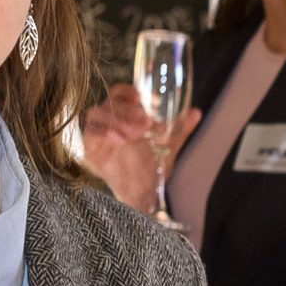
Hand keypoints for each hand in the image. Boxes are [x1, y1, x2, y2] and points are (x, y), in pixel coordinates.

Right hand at [78, 90, 195, 214]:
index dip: (127, 92)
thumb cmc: (150, 165)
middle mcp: (109, 120)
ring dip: (116, 121)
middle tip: (145, 124)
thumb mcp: (169, 146)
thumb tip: (196, 113)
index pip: (120, 94)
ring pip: (97, 114)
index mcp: (125, 114)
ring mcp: (97, 133)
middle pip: (110, 103)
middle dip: (128, 111)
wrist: (140, 193)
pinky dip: (102, 133)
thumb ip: (180, 128)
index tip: (139, 97)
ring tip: (134, 135)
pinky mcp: (89, 147)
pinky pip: (89, 133)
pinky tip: (118, 140)